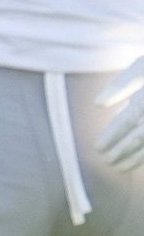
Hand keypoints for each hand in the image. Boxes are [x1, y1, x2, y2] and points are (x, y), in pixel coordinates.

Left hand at [95, 54, 143, 170]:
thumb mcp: (140, 68)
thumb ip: (120, 86)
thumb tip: (97, 104)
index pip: (127, 120)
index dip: (111, 135)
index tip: (97, 148)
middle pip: (139, 137)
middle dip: (121, 151)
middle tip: (105, 162)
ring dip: (135, 158)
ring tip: (119, 167)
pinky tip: (140, 161)